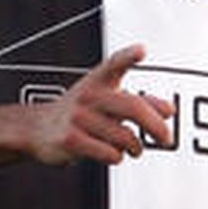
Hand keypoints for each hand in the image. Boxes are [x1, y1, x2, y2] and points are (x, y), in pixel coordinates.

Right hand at [27, 44, 174, 165]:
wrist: (37, 127)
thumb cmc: (82, 112)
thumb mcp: (109, 100)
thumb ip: (141, 102)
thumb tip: (169, 110)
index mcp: (100, 80)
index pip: (114, 63)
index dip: (128, 56)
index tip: (141, 51)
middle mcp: (89, 95)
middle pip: (134, 109)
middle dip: (157, 127)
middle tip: (167, 139)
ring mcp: (78, 117)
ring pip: (125, 137)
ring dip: (135, 147)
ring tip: (132, 147)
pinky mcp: (70, 140)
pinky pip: (110, 153)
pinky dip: (117, 157)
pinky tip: (110, 153)